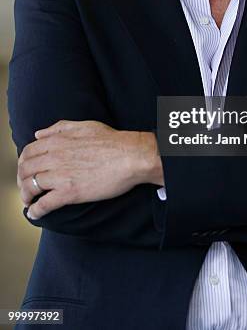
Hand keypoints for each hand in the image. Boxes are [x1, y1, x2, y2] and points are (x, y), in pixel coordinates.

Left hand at [17, 120, 163, 219]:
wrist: (131, 156)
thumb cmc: (112, 140)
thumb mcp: (84, 126)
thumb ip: (59, 128)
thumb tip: (39, 134)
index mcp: (58, 140)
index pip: (28, 152)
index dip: (23, 163)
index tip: (27, 170)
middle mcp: (55, 156)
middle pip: (25, 170)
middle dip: (21, 180)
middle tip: (26, 187)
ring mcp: (60, 175)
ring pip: (30, 187)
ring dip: (25, 196)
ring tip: (29, 202)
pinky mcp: (69, 192)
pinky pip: (44, 204)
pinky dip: (35, 211)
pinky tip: (34, 214)